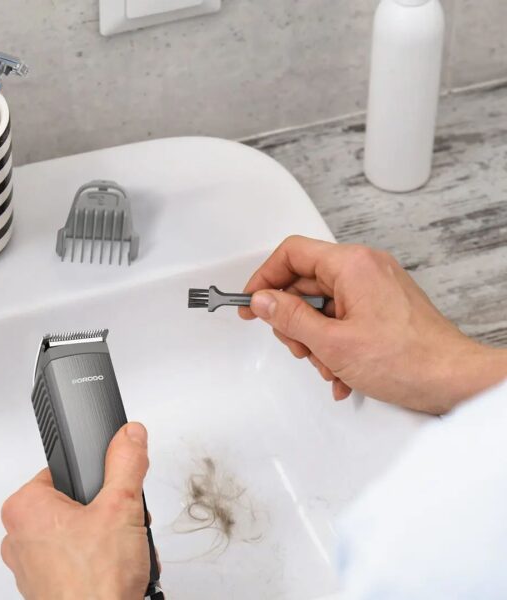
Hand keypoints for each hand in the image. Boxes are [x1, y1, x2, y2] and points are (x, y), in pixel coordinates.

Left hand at [1, 423, 151, 599]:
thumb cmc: (95, 584)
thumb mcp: (120, 506)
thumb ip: (126, 462)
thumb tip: (129, 435)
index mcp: (24, 508)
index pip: (62, 470)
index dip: (94, 479)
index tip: (109, 490)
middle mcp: (18, 537)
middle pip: (73, 502)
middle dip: (105, 511)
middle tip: (118, 524)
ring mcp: (30, 567)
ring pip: (78, 531)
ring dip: (106, 537)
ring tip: (120, 550)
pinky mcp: (45, 588)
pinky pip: (76, 559)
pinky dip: (98, 560)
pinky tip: (115, 569)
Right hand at [240, 236, 506, 413]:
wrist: (452, 380)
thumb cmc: (407, 359)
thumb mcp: (332, 342)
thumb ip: (289, 317)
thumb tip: (263, 301)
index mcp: (351, 265)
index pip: (292, 254)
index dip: (265, 277)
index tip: (252, 302)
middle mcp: (364, 269)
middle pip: (305, 283)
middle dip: (294, 321)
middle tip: (296, 346)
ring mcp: (374, 288)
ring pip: (322, 306)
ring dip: (315, 339)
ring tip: (326, 364)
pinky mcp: (381, 306)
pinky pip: (342, 317)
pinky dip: (334, 343)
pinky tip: (339, 371)